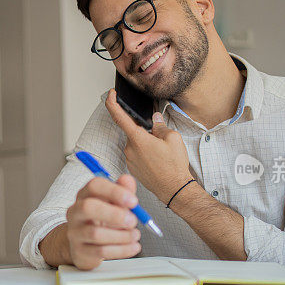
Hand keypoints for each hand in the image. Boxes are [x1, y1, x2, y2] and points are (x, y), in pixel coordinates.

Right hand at [65, 175, 141, 269]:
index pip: (94, 186)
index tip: (133, 201)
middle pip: (88, 208)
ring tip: (135, 234)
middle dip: (114, 214)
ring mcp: (75, 232)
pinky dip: (122, 250)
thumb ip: (123, 191)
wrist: (85, 245)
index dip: (115, 192)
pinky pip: (101, 251)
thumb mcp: (113, 203)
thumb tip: (127, 180)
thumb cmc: (102, 220)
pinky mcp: (80, 251)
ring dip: (122, 235)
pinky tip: (133, 247)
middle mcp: (76, 212)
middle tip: (133, 221)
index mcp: (84, 195)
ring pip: (95, 234)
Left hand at [105, 89, 193, 203]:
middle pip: (133, 131)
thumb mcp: (172, 138)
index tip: (111, 94)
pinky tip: (157, 160)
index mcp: (138, 139)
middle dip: (145, 131)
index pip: (119, 116)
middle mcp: (130, 149)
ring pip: (136, 143)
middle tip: (160, 138)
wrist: (174, 189)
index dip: (112, 102)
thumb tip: (155, 119)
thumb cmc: (173, 166)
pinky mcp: (132, 167)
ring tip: (161, 153)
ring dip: (146, 143)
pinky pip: (136, 154)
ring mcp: (130, 159)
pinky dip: (145, 153)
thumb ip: (160, 126)